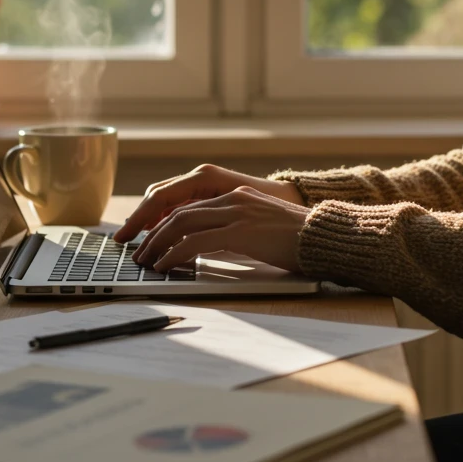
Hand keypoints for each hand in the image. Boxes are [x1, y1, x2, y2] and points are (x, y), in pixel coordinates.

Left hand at [129, 184, 310, 273]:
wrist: (324, 238)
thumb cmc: (297, 241)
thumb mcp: (260, 227)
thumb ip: (234, 228)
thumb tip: (206, 246)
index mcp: (236, 195)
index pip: (188, 204)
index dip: (162, 220)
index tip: (147, 236)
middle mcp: (232, 198)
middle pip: (177, 211)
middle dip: (152, 232)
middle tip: (137, 251)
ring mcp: (236, 212)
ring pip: (181, 224)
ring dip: (158, 244)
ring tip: (145, 261)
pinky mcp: (240, 231)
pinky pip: (195, 242)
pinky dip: (174, 254)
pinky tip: (165, 266)